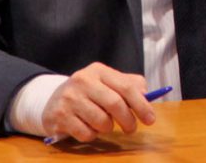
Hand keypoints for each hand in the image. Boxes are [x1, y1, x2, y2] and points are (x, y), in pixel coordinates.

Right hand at [41, 63, 158, 141]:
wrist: (54, 100)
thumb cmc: (89, 93)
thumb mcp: (108, 83)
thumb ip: (129, 85)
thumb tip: (146, 95)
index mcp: (98, 70)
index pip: (126, 87)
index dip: (141, 105)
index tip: (150, 119)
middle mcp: (83, 81)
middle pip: (115, 104)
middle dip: (128, 120)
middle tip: (131, 129)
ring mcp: (70, 98)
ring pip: (101, 121)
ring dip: (108, 128)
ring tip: (104, 124)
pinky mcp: (60, 116)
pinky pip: (86, 134)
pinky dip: (92, 135)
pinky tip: (88, 128)